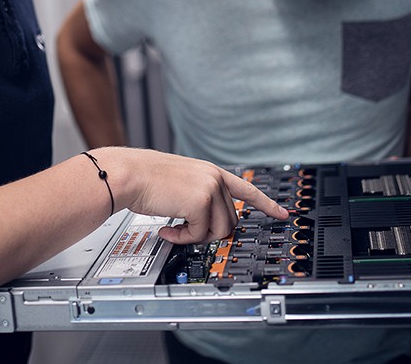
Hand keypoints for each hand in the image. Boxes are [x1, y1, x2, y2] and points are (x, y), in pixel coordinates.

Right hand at [105, 148, 288, 244]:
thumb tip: (204, 220)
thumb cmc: (144, 179)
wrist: (128, 175)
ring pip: (219, 231)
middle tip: (185, 231)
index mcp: (210, 172)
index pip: (247, 189)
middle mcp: (214, 178)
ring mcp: (210, 189)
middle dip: (209, 232)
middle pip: (230, 220)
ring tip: (174, 228)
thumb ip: (197, 194)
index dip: (266, 204)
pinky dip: (183, 238)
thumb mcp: (179, 182)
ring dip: (196, 236)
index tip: (282, 214)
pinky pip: (200, 235)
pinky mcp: (200, 203)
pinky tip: (167, 228)